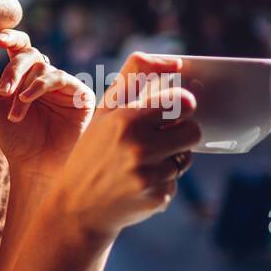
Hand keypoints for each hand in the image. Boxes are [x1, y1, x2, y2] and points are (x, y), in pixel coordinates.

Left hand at [0, 28, 94, 177]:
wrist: (32, 164)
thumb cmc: (13, 136)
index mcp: (26, 75)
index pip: (20, 46)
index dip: (9, 37)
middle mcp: (47, 76)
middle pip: (30, 53)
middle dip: (13, 70)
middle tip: (2, 91)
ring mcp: (65, 85)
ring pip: (42, 67)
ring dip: (24, 89)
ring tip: (15, 114)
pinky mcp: (81, 95)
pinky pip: (59, 77)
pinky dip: (40, 87)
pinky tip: (27, 100)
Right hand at [46, 52, 201, 237]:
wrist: (77, 207)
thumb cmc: (93, 150)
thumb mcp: (105, 110)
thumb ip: (134, 78)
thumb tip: (176, 63)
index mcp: (127, 119)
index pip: (182, 102)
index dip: (182, 105)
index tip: (174, 111)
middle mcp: (138, 146)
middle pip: (193, 131)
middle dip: (182, 133)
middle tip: (162, 137)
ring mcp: (149, 174)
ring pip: (186, 157)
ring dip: (171, 159)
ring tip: (142, 164)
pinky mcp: (157, 197)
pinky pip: (176, 182)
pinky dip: (162, 182)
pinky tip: (138, 184)